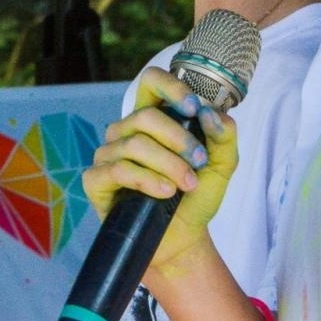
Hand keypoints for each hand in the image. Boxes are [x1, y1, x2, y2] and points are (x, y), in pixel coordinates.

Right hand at [81, 67, 238, 272]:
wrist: (183, 238)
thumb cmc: (196, 197)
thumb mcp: (222, 165)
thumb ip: (224, 135)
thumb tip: (209, 113)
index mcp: (153, 119)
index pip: (151, 82)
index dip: (171, 88)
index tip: (194, 108)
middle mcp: (126, 132)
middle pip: (144, 116)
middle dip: (177, 139)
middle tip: (198, 161)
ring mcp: (108, 155)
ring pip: (134, 144)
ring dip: (168, 164)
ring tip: (186, 185)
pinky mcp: (96, 181)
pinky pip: (118, 170)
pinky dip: (147, 180)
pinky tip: (165, 193)